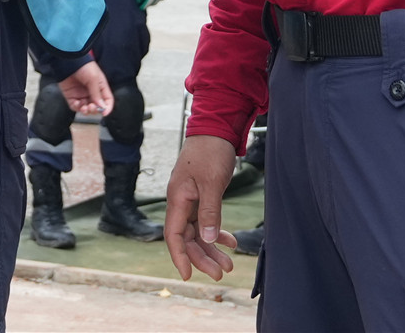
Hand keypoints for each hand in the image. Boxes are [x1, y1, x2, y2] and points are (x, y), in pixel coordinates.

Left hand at [60, 61, 112, 116]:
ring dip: (86, 110)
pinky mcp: (71, 96)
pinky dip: (77, 107)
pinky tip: (77, 103)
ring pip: (86, 108)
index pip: (107, 100)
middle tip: (92, 107)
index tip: (104, 113)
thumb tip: (102, 106)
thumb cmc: (83, 65)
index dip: (107, 107)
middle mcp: (91, 91)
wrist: (68, 61)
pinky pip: (75, 106)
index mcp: (100, 86)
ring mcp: (81, 94)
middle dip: (95, 109)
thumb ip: (97, 93)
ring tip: (85, 107)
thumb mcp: (94, 78)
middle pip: (96, 106)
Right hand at [163, 134, 239, 280]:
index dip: (180, 256)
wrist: (216, 129)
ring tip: (229, 263)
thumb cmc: (211, 151)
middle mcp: (181, 201)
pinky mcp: (202, 195)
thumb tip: (208, 239)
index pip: (174, 235)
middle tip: (221, 273)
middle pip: (188, 237)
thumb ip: (210, 211)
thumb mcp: (211, 182)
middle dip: (202, 257)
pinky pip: (206, 221)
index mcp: (178, 198)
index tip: (188, 275)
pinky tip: (230, 241)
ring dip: (212, 248)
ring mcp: (191, 199)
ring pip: (198, 232)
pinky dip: (217, 232)